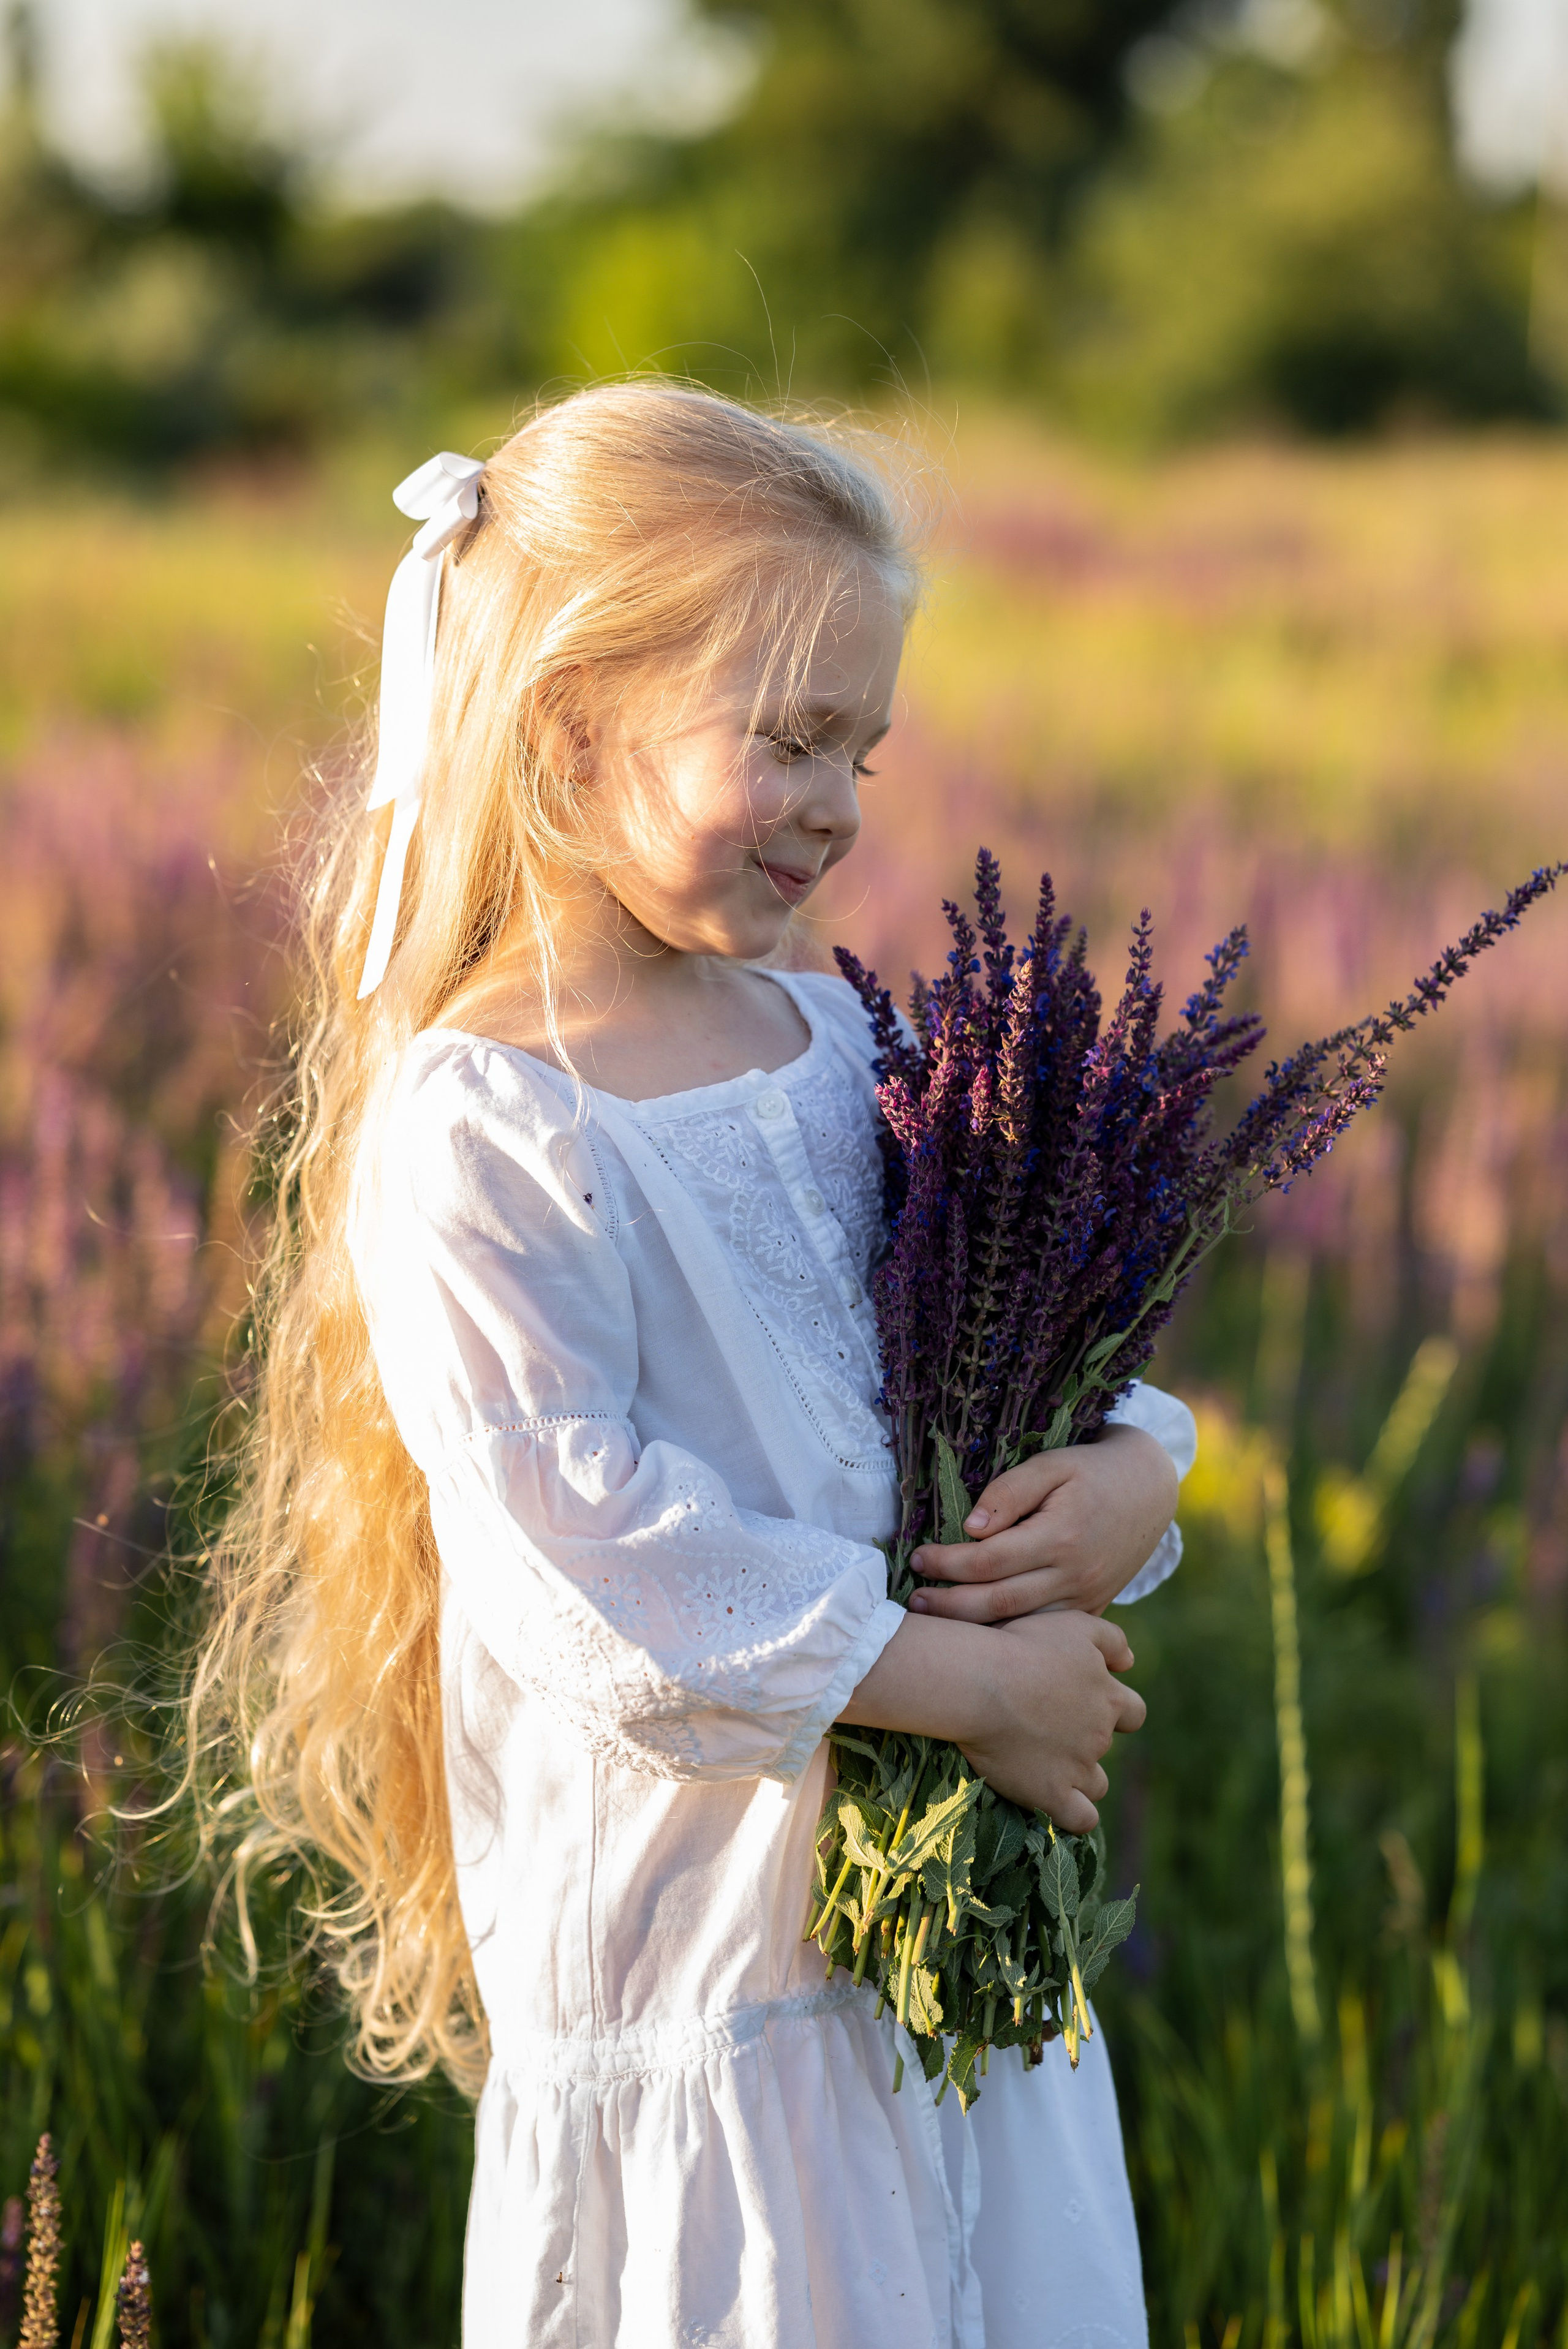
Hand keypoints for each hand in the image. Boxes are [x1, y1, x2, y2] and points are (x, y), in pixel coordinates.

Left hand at [907, 1423, 1177, 1622]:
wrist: (1149, 1491)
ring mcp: (1086, 1598)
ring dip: (975, 1629)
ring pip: (1021, 1626)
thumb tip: (970, 1529)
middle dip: (949, 1606)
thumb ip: (1008, 1493)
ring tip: (936, 1622)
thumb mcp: (1051, 1465)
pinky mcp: (1092, 1609)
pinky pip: (1045, 1631)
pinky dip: (1010, 1636)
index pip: (988, 1561)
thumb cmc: (1092, 1472)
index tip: (917, 1557)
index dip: (946, 1563)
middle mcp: (1074, 1575)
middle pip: (998, 1603)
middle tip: (914, 1604)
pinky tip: (979, 1633)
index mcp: (1060, 1536)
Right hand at [956, 1610, 1145, 1829]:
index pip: (1133, 1713)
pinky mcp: (1051, 1794)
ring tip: (1044, 1762)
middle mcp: (1100, 1735)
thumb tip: (1131, 1663)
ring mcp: (1078, 1769)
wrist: (980, 1682)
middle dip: (1085, 1739)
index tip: (1083, 1704)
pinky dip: (1074, 1814)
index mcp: (1109, 1696)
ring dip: (1079, 1777)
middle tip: (1047, 1725)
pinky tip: (1055, 1801)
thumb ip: (1112, 1640)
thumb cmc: (1022, 1645)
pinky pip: (1080, 1819)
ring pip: (1096, 1784)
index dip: (1114, 1711)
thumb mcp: (1076, 1624)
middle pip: (1105, 1746)